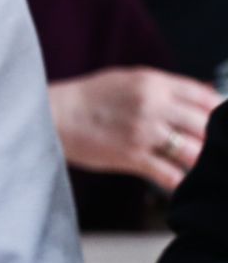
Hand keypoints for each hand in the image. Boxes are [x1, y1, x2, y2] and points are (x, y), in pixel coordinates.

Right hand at [49, 68, 219, 192]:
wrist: (50, 115)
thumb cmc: (88, 97)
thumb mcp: (127, 79)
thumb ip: (165, 86)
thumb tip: (205, 92)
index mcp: (153, 83)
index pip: (205, 96)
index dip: (220, 111)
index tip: (222, 122)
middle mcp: (153, 106)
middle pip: (206, 124)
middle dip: (216, 138)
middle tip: (215, 146)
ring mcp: (143, 132)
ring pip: (194, 151)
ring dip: (202, 160)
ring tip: (203, 165)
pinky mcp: (131, 157)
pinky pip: (170, 174)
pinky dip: (181, 181)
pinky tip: (183, 182)